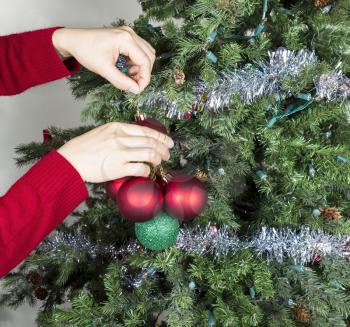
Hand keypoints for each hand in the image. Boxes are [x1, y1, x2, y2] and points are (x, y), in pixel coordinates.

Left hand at [52, 27, 155, 93]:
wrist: (74, 40)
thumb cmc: (85, 51)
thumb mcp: (103, 69)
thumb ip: (120, 81)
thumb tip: (135, 90)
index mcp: (125, 39)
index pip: (145, 61)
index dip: (144, 78)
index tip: (138, 90)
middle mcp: (130, 34)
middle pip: (149, 56)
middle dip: (144, 73)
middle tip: (134, 85)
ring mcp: (129, 34)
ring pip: (146, 54)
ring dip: (141, 68)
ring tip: (129, 77)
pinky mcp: (126, 37)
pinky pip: (139, 51)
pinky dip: (136, 63)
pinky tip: (127, 69)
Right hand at [57, 122, 173, 182]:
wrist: (69, 161)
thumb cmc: (83, 148)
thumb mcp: (102, 132)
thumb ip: (119, 134)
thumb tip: (137, 140)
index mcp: (117, 127)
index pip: (145, 130)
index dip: (160, 136)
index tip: (168, 141)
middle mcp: (120, 137)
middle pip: (151, 141)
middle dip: (163, 148)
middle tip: (168, 153)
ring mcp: (120, 152)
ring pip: (150, 153)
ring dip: (158, 158)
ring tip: (160, 161)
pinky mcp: (118, 167)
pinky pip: (141, 168)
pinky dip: (147, 170)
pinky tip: (147, 171)